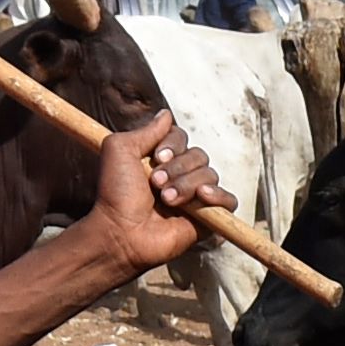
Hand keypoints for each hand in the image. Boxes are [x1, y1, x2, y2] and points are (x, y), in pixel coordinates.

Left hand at [84, 112, 230, 277]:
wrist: (122, 231)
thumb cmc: (116, 194)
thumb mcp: (119, 150)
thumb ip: (145, 131)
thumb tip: (166, 114)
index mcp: (161, 159)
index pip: (182, 137)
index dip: (172, 145)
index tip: (157, 157)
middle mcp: (180, 175)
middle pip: (199, 155)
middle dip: (178, 167)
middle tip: (156, 183)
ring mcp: (195, 196)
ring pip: (210, 175)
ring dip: (187, 184)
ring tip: (166, 199)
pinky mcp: (208, 218)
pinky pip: (229, 200)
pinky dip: (219, 196)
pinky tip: (202, 196)